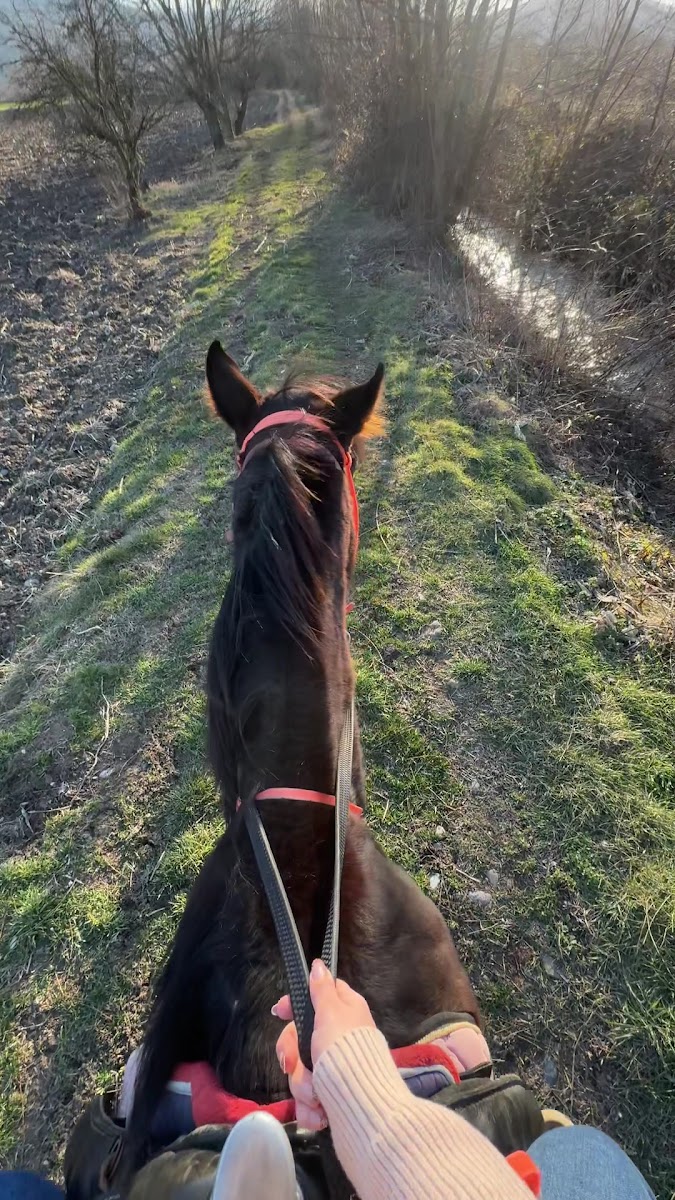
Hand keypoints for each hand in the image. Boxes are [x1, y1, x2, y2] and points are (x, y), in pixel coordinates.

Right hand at [273, 959, 375, 1129]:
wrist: (363, 1109)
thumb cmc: (345, 1054)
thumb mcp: (332, 1014)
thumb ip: (322, 991)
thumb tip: (318, 965)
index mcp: (345, 1014)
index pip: (316, 997)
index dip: (295, 1005)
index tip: (279, 1012)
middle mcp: (340, 1039)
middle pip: (300, 1038)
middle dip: (295, 1057)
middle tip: (295, 1064)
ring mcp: (334, 1070)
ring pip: (300, 1072)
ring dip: (304, 1086)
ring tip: (317, 1096)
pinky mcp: (330, 1098)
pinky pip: (308, 1100)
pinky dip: (311, 1109)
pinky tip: (320, 1112)